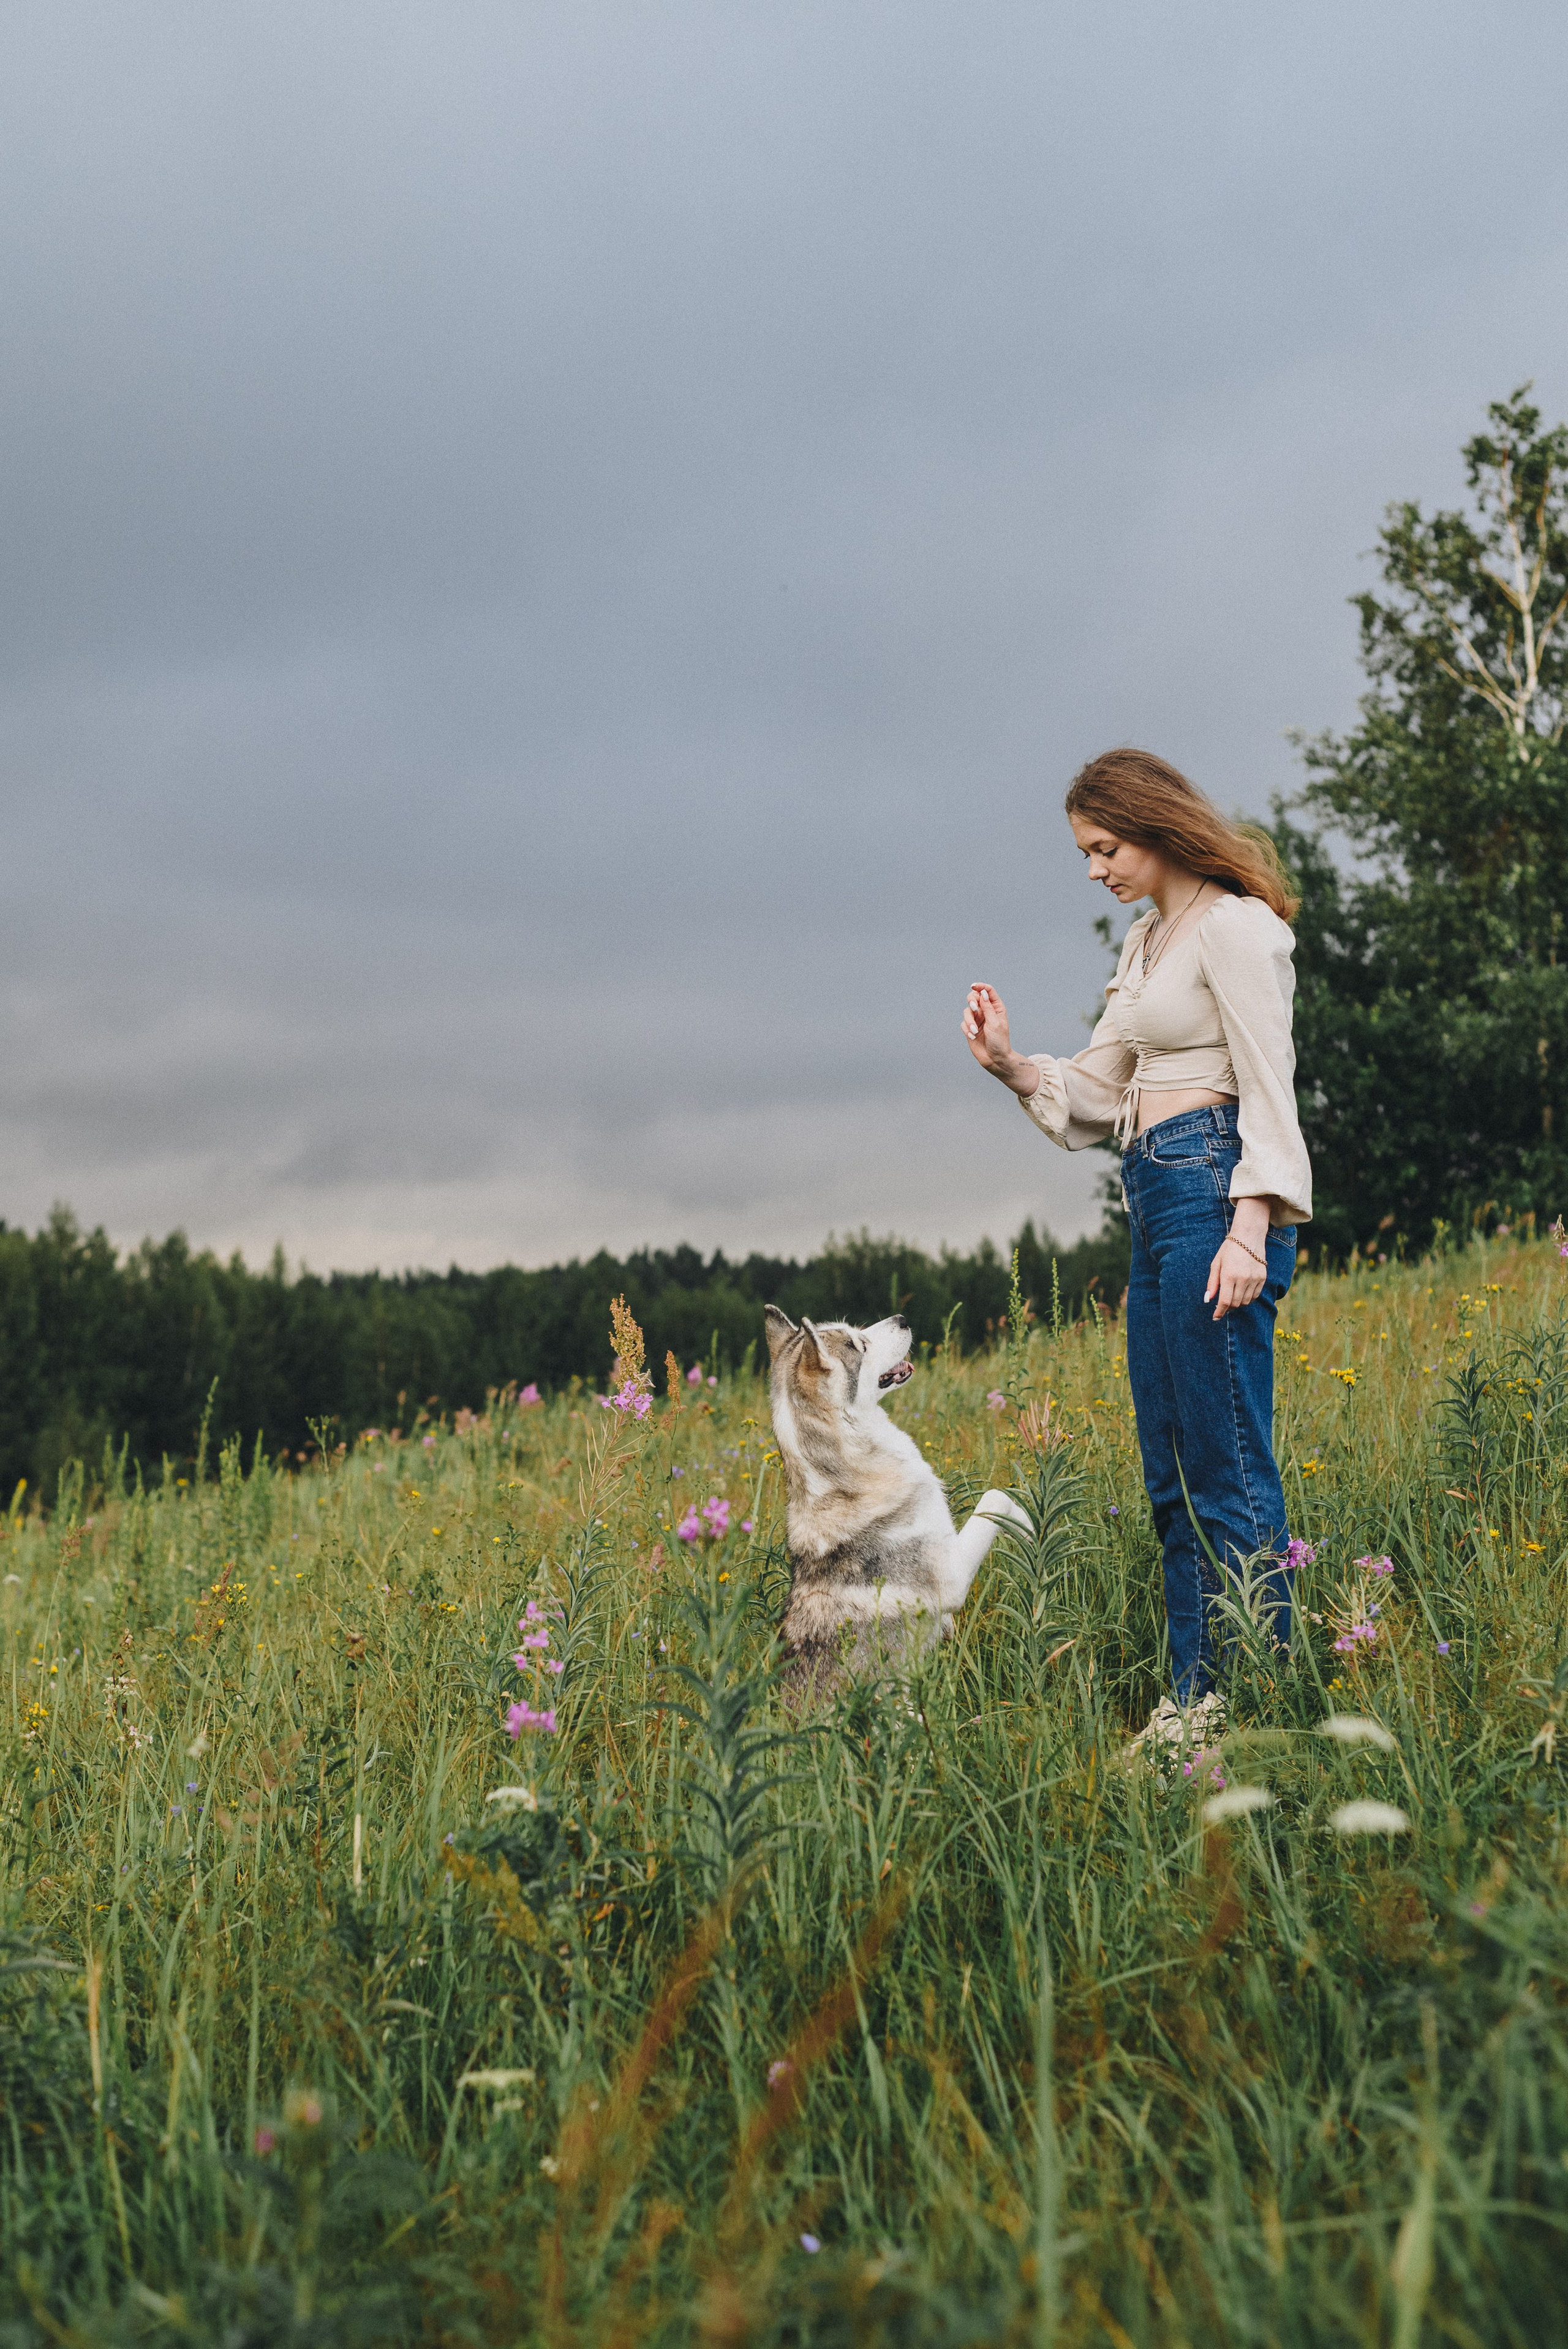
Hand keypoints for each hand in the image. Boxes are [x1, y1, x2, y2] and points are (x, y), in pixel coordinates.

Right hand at [962, 984, 1038, 1095]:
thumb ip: (987, 1007)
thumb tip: (982, 993)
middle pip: (974, 997)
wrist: (995, 1059)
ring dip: (969, 1021)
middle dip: (971, 1001)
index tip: (973, 986)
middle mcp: (986, 1012)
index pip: (987, 991)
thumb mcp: (995, 1023)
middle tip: (974, 1008)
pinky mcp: (970, 1028)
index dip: (980, 987)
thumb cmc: (999, 1041)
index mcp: (996, 1008)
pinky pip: (963, 1023)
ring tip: (975, 1031)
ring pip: (967, 1011)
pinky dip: (967, 1029)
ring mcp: (977, 1020)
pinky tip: (973, 1037)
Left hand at [1205, 1201, 1270, 1319]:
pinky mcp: (1262, 1278)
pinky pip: (1255, 1296)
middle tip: (1222, 1306)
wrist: (1248, 1236)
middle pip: (1236, 1304)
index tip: (1215, 1317)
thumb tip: (1207, 1299)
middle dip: (1227, 1308)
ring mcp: (1255, 1279)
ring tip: (1232, 1298)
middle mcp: (1243, 1279)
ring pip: (1246, 1302)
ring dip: (1238, 1304)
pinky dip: (1248, 1298)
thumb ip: (1212, 1283)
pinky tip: (1242, 1294)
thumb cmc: (1229, 1249)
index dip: (1219, 1312)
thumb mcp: (1216, 1264)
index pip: (1225, 1301)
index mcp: (1229, 1275)